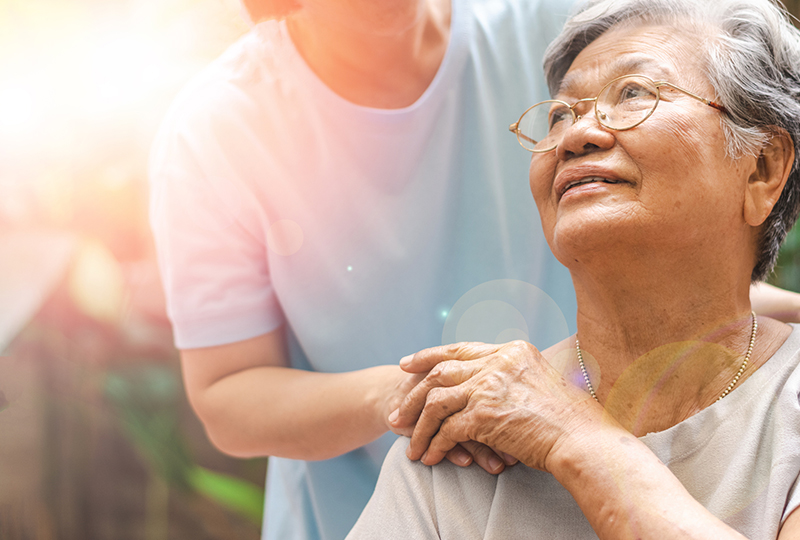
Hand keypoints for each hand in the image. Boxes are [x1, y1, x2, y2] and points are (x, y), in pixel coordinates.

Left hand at [392, 340, 600, 471]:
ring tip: (408, 441)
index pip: (461, 349)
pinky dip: (434, 445)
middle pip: (441, 371)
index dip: (430, 356)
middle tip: (397, 408)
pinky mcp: (484, 414)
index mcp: (512, 351)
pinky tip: (429, 457)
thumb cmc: (575, 421)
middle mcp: (498, 363)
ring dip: (418, 424)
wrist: (586, 441)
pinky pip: (447, 430)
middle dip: (413, 390)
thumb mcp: (544, 382)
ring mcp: (490, 386)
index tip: (409, 364)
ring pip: (436, 401)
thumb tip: (499, 385)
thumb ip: (517, 377)